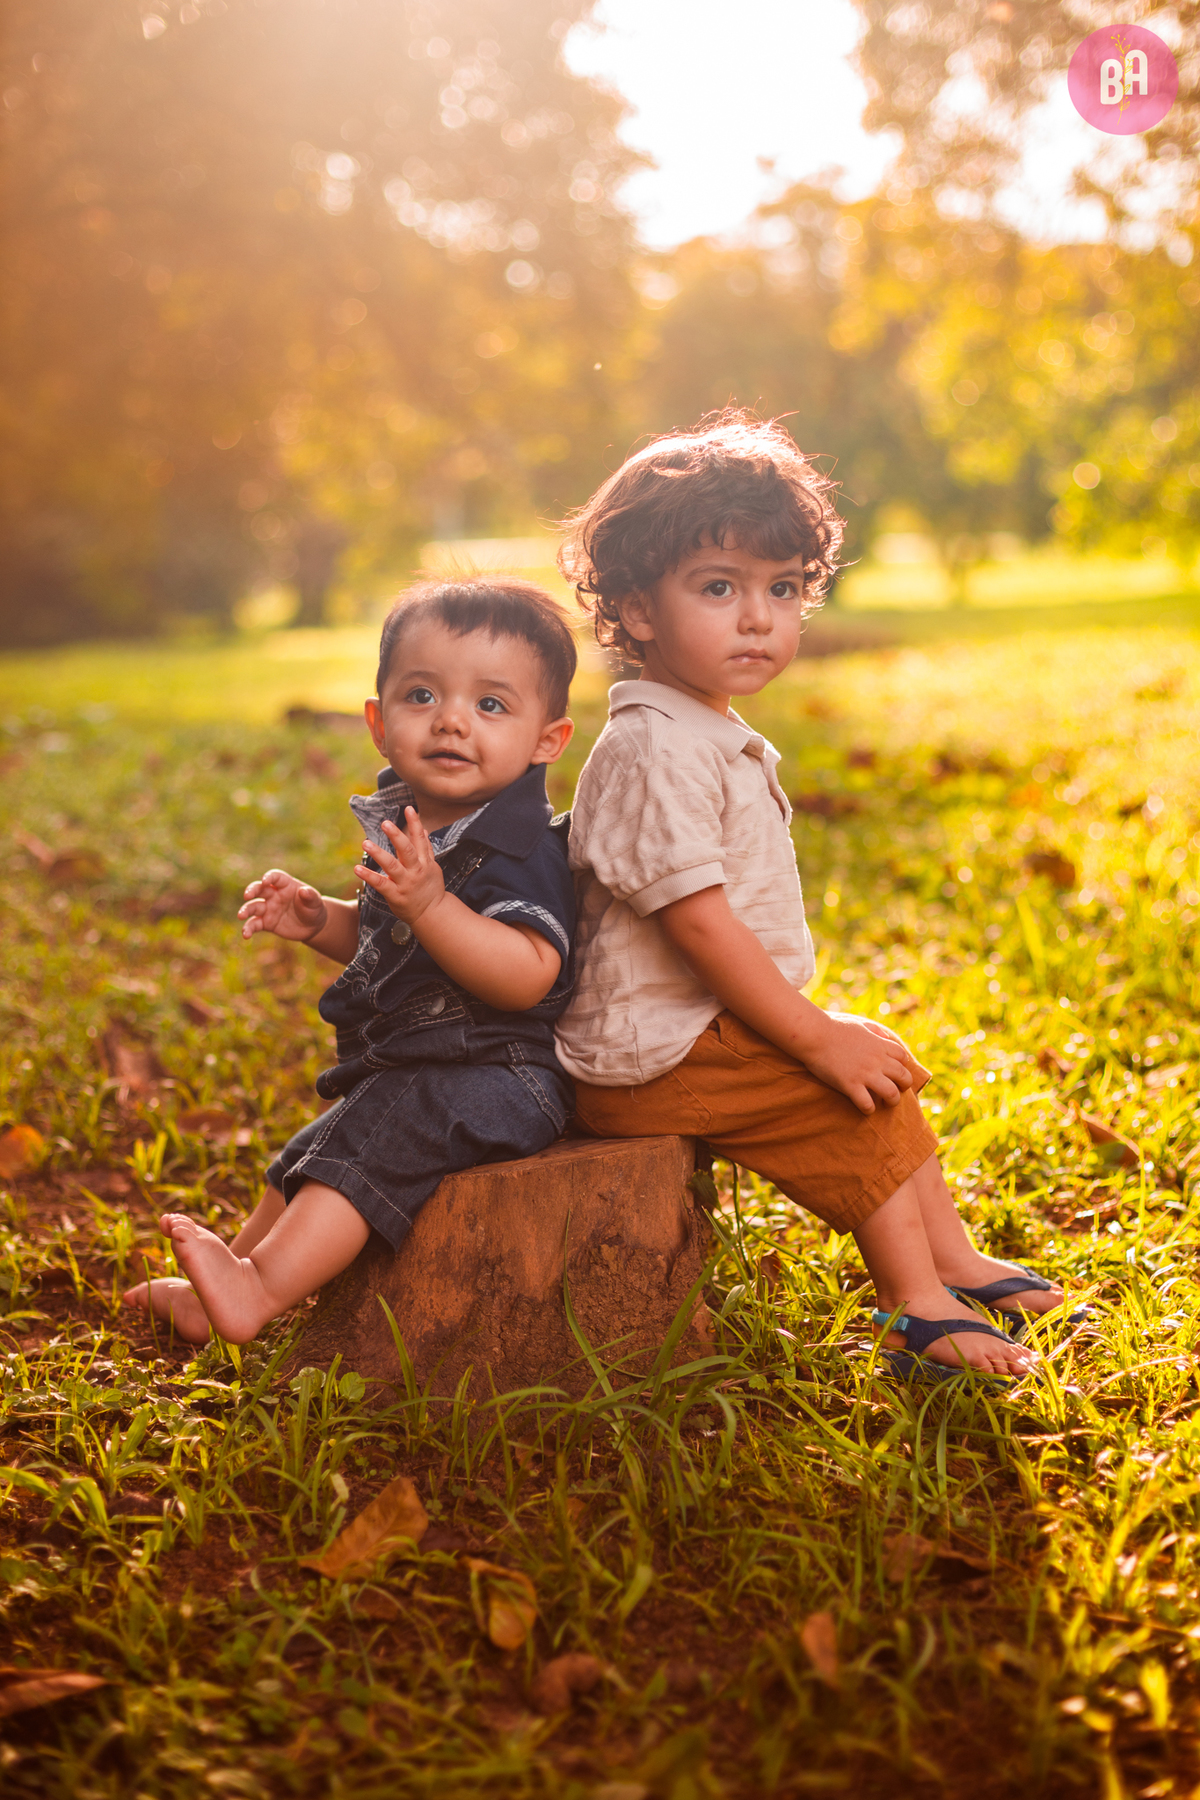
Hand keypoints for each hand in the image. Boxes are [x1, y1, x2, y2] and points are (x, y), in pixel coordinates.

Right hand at [238, 869, 327, 942]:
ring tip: (241, 915)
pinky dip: (248, 929)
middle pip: (259, 889)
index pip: (275, 877)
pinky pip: (254, 924)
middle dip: (251, 890)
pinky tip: (246, 935)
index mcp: (285, 885)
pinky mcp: (266, 923)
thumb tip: (304, 891)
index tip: (265, 881)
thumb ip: (310, 896)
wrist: (312, 926)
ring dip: (246, 910)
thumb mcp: (316, 903)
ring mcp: (268, 908)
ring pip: (253, 907)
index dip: (269, 877)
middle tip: (246, 895)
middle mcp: (274, 895)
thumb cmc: (314, 909)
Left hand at [356, 809, 445, 926]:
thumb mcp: (432, 867)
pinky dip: (369, 876)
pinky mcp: (395, 895)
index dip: (415, 823)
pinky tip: (357, 868)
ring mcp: (405, 883)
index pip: (419, 840)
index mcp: (424, 862)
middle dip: (397, 836)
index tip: (409, 808)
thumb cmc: (430, 888)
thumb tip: (424, 829)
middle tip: (385, 823)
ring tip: (366, 843)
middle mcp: (415, 871)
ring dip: (378, 854)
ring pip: (392, 866)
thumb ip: (426, 848)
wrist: (433, 914)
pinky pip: (381, 884)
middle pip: (407, 851)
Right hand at [798, 1011, 921, 1114]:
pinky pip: (867, 1104)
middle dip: (904, 1086)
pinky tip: (866, 1108)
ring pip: (891, 1094)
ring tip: (886, 1103)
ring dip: (892, 1101)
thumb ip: (875, 1030)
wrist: (815, 1035)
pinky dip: (869, 1109)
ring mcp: (865, 1074)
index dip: (903, 1066)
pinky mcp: (850, 1085)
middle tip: (897, 1090)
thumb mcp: (859, 1024)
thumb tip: (885, 1038)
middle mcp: (877, 1060)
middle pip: (904, 1077)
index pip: (903, 1058)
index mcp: (879, 1045)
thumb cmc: (833, 1027)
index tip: (896, 1072)